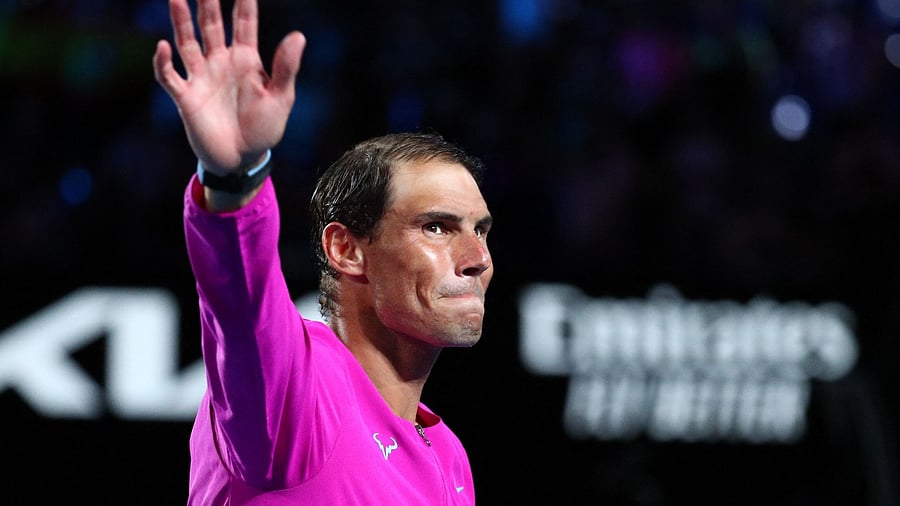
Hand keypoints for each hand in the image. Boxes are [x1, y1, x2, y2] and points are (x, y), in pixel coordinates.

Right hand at [153, 0, 305, 173]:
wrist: (242, 159)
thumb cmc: (264, 129)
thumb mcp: (281, 98)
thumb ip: (286, 68)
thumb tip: (299, 35)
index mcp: (246, 60)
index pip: (243, 23)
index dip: (244, 3)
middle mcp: (221, 62)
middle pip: (211, 25)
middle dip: (208, 3)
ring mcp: (202, 78)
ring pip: (187, 42)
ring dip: (181, 21)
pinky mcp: (186, 97)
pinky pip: (170, 76)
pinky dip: (164, 62)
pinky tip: (163, 46)